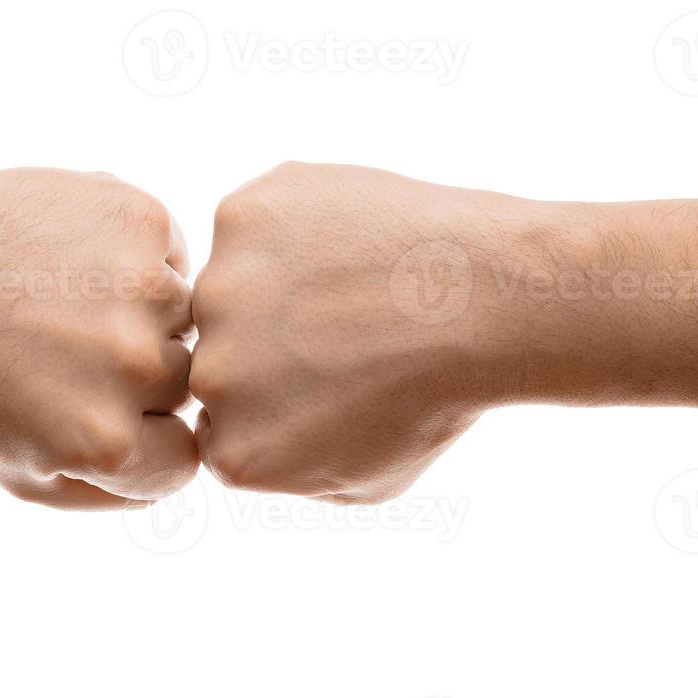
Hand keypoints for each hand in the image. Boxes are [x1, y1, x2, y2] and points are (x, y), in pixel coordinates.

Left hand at [0, 169, 196, 509]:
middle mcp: (136, 366)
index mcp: (108, 442)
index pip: (183, 453)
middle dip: (137, 371)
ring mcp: (142, 286)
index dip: (139, 432)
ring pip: (183, 311)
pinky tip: (71, 256)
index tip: (86, 404)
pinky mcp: (139, 219)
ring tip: (65, 298)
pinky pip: (166, 248)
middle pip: (185, 381)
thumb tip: (184, 466)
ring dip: (140, 309)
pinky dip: (131, 252)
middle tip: (64, 345)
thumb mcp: (24, 474)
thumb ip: (113, 493)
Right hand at [190, 162, 523, 502]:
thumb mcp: (367, 480)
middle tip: (348, 324)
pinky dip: (293, 222)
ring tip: (354, 279)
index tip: (331, 378)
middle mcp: (211, 376)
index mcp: (234, 454)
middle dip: (273, 338)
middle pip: (221, 350)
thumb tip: (254, 431)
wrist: (486, 304)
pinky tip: (352, 237)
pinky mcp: (240, 217)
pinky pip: (253, 221)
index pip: (224, 421)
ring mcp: (221, 290)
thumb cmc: (439, 396)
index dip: (280, 395)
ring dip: (278, 279)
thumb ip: (289, 470)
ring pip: (233, 283)